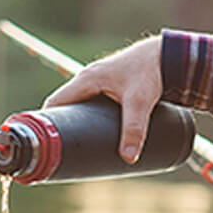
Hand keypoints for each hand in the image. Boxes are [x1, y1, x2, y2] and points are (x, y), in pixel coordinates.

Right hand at [44, 36, 167, 162]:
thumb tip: (129, 158)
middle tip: (60, 149)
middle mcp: (87, 79)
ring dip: (73, 120)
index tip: (44, 142)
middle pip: (64, 104)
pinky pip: (89, 101)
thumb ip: (135, 130)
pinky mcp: (109, 85)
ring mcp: (97, 81)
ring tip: (74, 144)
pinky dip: (86, 114)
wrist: (168, 55)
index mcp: (85, 80)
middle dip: (60, 125)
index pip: (55, 102)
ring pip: (77, 103)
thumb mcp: (140, 102)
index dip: (46, 121)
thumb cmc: (151, 72)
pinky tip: (90, 129)